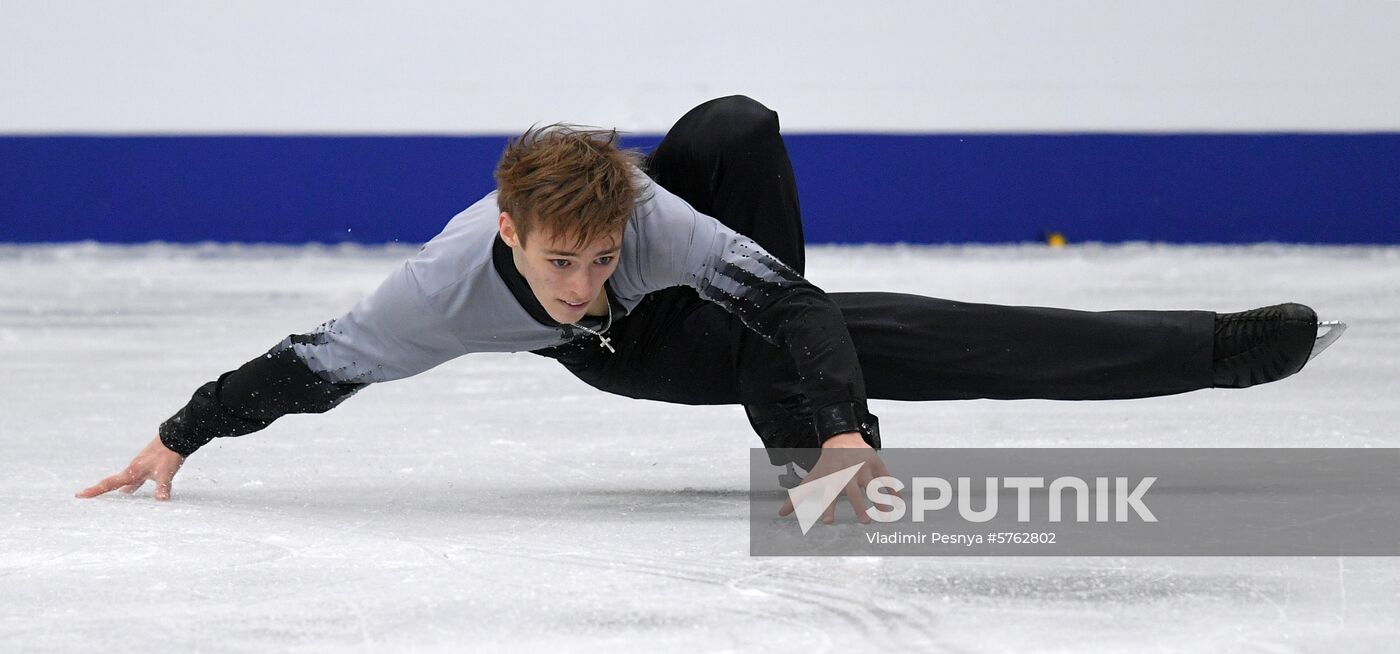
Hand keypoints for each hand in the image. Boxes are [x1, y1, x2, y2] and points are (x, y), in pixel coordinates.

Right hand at [75, 435, 185, 500]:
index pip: (109, 484)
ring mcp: (140, 468)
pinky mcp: (149, 467)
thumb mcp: (166, 473)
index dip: (94, 491)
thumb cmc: (169, 454)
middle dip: (101, 492)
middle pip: (113, 484)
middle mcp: (133, 470)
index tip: (78, 495)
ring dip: (117, 491)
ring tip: (109, 502)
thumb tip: (161, 501)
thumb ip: (162, 487)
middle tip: (84, 496)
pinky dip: (131, 488)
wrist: (176, 437)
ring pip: (124, 483)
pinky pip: (136, 481)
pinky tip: (131, 492)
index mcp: (131, 472)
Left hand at [778, 431, 896, 524]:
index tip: (827, 523)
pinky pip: (886, 478)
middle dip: (859, 506)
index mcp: (832, 478)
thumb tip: (780, 514)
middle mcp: (848, 474)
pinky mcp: (876, 464)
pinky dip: (893, 489)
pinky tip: (900, 501)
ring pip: (873, 484)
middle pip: (853, 491)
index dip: (827, 508)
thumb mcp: (811, 478)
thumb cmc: (825, 466)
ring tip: (888, 514)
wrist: (841, 439)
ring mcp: (863, 469)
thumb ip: (797, 497)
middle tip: (865, 522)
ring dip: (881, 499)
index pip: (828, 495)